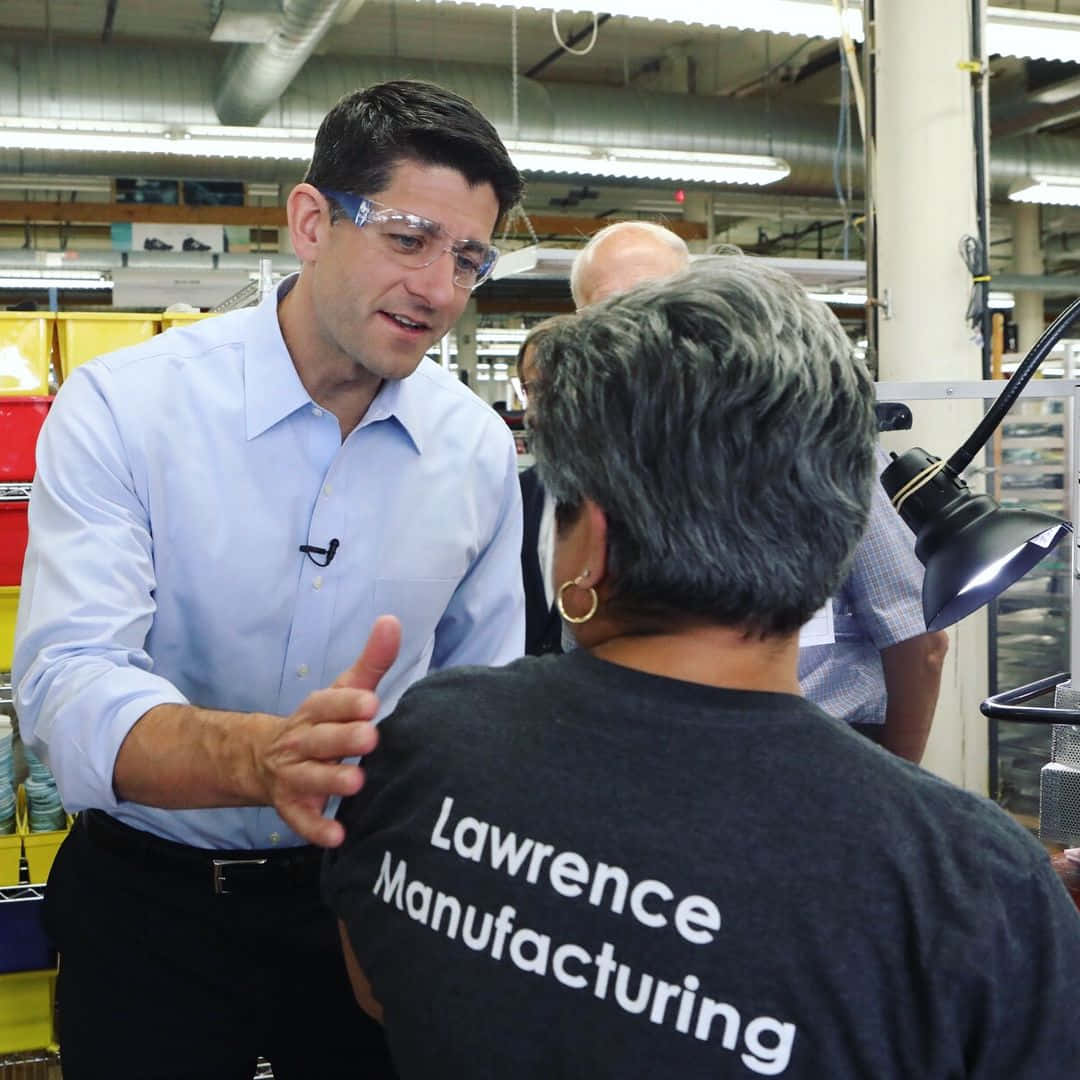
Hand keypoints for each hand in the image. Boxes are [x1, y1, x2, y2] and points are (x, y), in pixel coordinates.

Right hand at [260, 616, 401, 846]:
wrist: (264, 759)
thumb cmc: (323, 721)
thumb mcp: (344, 689)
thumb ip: (371, 660)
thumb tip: (392, 620)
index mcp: (315, 710)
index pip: (328, 703)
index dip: (347, 703)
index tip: (371, 702)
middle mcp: (301, 741)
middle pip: (320, 739)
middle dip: (343, 738)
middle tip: (371, 737)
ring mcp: (293, 774)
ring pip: (310, 776)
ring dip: (331, 779)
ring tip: (358, 782)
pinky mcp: (292, 806)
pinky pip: (301, 819)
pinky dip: (316, 828)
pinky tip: (337, 836)